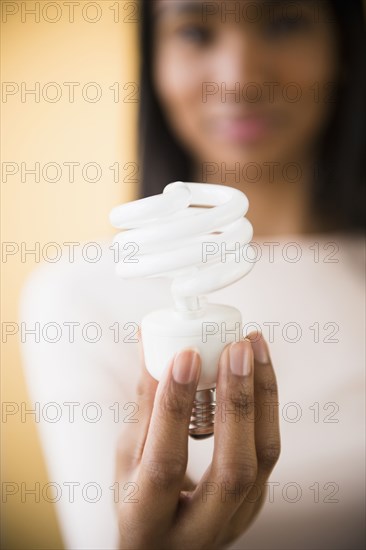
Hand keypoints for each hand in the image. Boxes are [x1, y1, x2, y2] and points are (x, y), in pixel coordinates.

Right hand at [115, 332, 279, 548]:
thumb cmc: (138, 497)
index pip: (165, 464)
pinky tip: (258, 369)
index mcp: (147, 521)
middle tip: (236, 348)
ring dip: (262, 394)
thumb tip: (150, 345)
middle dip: (238, 401)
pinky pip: (267, 449)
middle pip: (233, 470)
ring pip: (263, 458)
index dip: (175, 407)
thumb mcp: (128, 460)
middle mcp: (197, 531)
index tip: (186, 355)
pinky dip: (265, 404)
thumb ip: (144, 407)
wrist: (166, 543)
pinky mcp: (255, 503)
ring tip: (252, 346)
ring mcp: (235, 520)